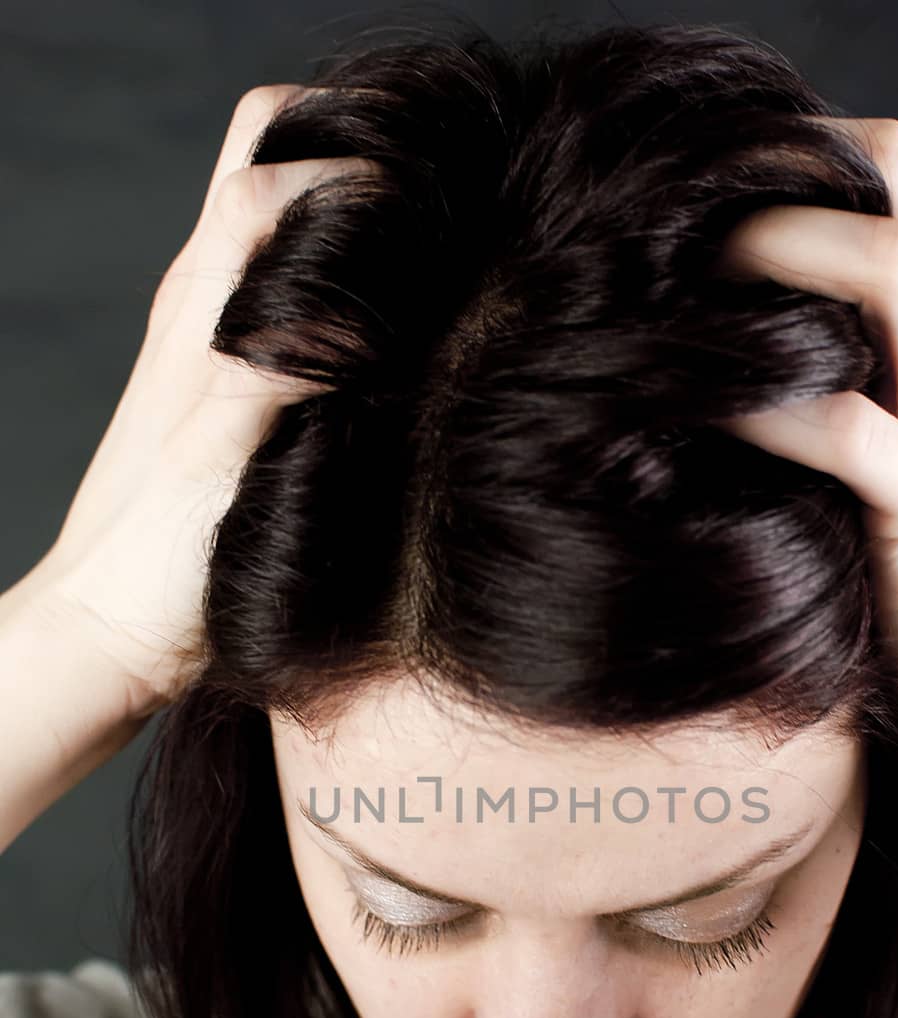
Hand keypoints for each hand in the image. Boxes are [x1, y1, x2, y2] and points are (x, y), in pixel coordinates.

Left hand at [29, 84, 374, 714]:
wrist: (109, 631)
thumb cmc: (151, 561)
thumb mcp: (215, 461)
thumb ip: (275, 370)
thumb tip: (350, 304)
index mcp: (203, 309)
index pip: (273, 172)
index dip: (355, 167)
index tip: (429, 206)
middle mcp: (207, 306)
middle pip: (266, 157)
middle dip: (345, 146)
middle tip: (423, 194)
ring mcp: (218, 340)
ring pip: (280, 219)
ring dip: (347, 209)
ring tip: (425, 250)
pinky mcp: (236, 386)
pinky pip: (293, 293)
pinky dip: (345, 279)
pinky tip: (395, 332)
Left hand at [713, 117, 897, 765]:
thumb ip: (843, 376)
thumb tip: (709, 343)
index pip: (881, 176)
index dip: (781, 162)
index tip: (680, 197)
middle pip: (886, 181)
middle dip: (771, 176)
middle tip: (664, 218)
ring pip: (883, 270)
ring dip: (772, 257)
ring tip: (674, 286)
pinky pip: (848, 426)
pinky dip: (766, 409)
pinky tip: (700, 412)